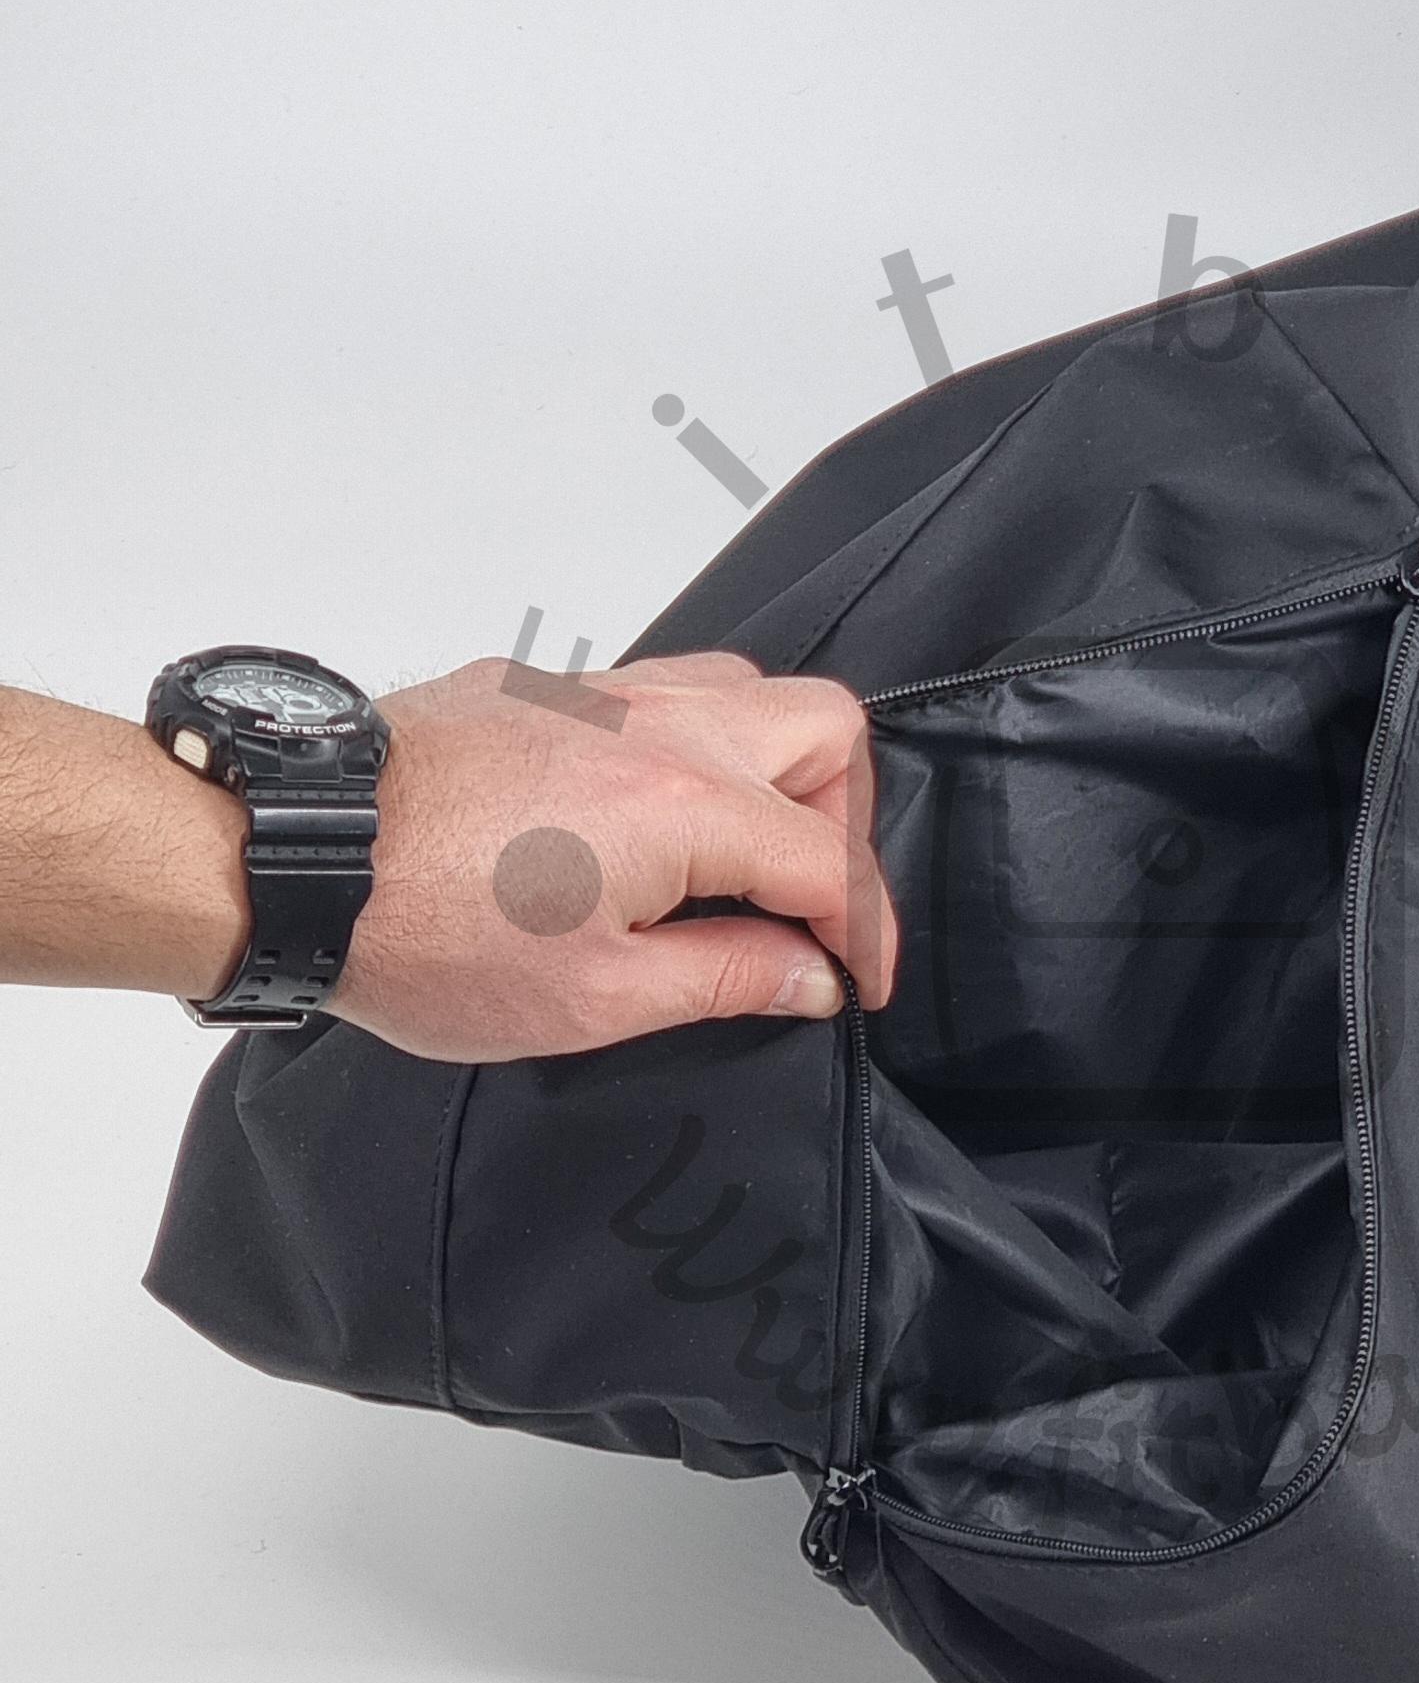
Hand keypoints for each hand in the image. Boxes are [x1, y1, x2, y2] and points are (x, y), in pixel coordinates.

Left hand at [327, 650, 896, 1063]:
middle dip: (845, 820)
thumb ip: (727, 979)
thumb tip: (810, 977)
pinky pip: (660, 686)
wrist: (290, 854)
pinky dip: (692, 743)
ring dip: (776, 766)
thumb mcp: (595, 998)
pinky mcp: (543, 684)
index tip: (858, 981)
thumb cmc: (421, 933)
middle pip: (826, 729)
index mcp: (689, 807)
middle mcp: (661, 726)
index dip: (865, 932)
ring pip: (748, 688)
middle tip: (809, 900)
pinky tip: (647, 814)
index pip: (832, 862)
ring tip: (742, 851)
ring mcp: (601, 692)